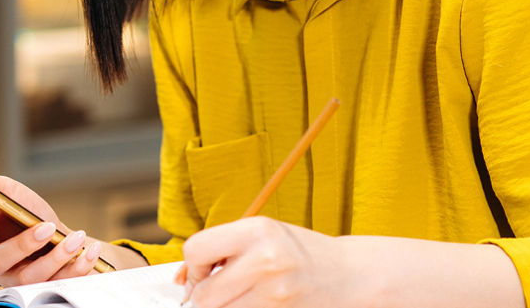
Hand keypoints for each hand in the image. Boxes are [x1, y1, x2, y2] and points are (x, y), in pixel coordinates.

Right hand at [0, 159, 103, 284]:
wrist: (57, 236)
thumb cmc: (26, 216)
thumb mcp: (9, 194)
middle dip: (23, 244)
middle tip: (46, 227)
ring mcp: (16, 279)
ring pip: (31, 277)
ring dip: (57, 258)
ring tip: (76, 239)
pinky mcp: (42, 288)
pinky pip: (58, 284)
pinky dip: (77, 268)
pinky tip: (88, 251)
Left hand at [180, 217, 361, 307]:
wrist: (347, 274)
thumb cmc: (298, 251)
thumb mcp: (261, 234)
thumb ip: (223, 248)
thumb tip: (182, 277)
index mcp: (257, 230)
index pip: (196, 249)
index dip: (193, 265)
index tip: (203, 270)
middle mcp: (266, 259)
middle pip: (205, 294)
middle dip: (204, 295)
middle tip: (218, 288)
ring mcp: (275, 292)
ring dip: (223, 307)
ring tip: (241, 293)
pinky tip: (255, 301)